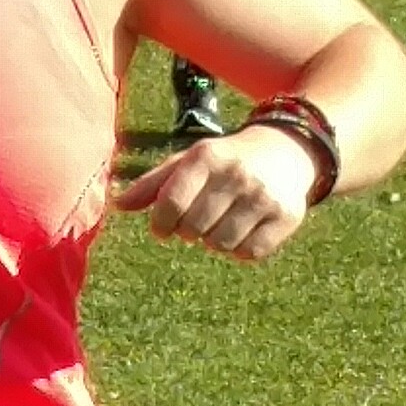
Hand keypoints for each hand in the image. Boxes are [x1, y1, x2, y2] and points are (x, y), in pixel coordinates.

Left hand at [112, 121, 318, 262]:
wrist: (285, 152)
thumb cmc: (223, 162)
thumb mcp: (187, 162)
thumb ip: (152, 184)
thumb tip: (118, 205)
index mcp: (206, 157)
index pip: (170, 203)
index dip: (160, 224)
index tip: (162, 228)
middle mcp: (237, 174)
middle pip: (193, 228)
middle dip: (188, 231)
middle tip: (196, 221)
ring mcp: (264, 196)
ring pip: (220, 244)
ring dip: (213, 241)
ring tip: (220, 223)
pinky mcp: (287, 216)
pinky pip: (250, 253)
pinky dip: (240, 249)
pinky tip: (242, 230)